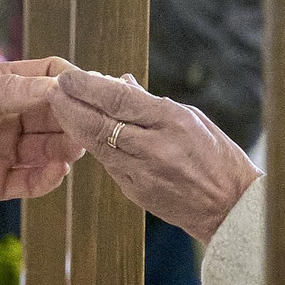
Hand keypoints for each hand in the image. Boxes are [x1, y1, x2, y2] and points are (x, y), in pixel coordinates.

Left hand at [0, 58, 84, 207]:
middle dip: (72, 119)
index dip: (68, 81)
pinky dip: (47, 178)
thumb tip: (55, 85)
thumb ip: (6, 92)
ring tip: (75, 148)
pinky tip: (56, 172)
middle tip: (89, 124)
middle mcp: (6, 118)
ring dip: (65, 149)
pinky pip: (30, 181)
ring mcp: (2, 151)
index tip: (88, 88)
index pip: (45, 77)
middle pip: (53, 116)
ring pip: (47, 149)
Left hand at [49, 69, 261, 243]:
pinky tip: (82, 133)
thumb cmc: (217, 156)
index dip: (88, 86)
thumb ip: (151, 102)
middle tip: (53, 90)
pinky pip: (109, 164)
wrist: (231, 208)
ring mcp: (143, 174)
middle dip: (70, 105)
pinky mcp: (136, 193)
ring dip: (74, 126)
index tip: (69, 76)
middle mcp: (155, 148)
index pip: (119, 99)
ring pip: (98, 145)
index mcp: (172, 122)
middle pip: (99, 124)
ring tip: (60, 108)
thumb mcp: (191, 118)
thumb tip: (119, 82)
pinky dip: (94, 146)